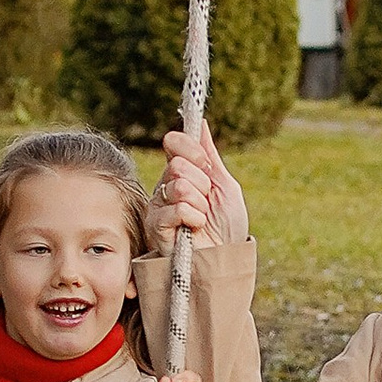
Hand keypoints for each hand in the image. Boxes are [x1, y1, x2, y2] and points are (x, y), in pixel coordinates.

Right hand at [152, 124, 250, 247]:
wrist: (225, 258)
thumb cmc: (227, 226)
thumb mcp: (225, 186)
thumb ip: (210, 155)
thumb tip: (201, 124)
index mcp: (181, 173)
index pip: (174, 143)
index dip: (193, 151)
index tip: (206, 166)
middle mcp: (166, 186)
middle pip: (179, 165)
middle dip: (202, 185)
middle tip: (207, 203)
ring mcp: (158, 206)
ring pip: (178, 186)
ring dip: (200, 204)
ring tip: (202, 219)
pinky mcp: (155, 226)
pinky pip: (177, 209)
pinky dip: (194, 219)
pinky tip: (194, 229)